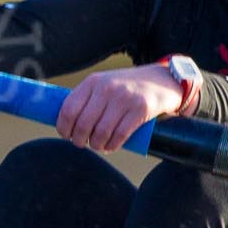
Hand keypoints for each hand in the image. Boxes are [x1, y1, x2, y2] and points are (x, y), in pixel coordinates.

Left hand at [56, 63, 189, 151]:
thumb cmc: (127, 87)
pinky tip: (110, 147)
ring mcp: (125, 98)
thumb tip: (65, 123)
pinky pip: (120, 135)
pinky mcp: (141, 109)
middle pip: (83, 123)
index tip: (66, 135)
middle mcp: (107, 88)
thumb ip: (87, 99)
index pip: (69, 109)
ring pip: (101, 132)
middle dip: (79, 139)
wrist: (163, 80)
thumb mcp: (104, 84)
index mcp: (93, 82)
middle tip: (81, 143)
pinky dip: (112, 146)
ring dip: (95, 145)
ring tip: (96, 146)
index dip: (63, 127)